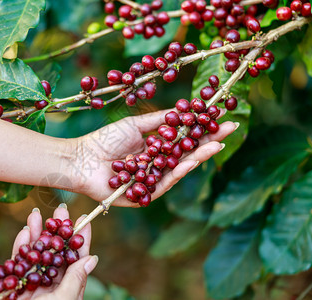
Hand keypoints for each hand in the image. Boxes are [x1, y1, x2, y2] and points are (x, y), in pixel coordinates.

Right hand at [11, 206, 97, 299]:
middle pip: (56, 251)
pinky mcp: (15, 284)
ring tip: (35, 213)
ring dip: (36, 232)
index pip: (77, 258)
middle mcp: (52, 283)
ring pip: (36, 252)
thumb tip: (92, 258)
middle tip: (60, 209)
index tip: (83, 218)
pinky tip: (24, 231)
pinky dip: (21, 246)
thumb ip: (75, 279)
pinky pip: (18, 262)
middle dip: (57, 229)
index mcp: (68, 287)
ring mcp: (34, 283)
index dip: (80, 238)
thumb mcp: (64, 299)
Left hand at [71, 109, 237, 205]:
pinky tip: (193, 158)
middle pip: (186, 154)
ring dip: (199, 155)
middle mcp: (156, 165)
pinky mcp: (145, 195)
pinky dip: (179, 170)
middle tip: (230, 128)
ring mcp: (152, 180)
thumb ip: (159, 120)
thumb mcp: (136, 125)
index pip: (183, 139)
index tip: (220, 116)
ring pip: (179, 168)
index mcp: (154, 148)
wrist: (81, 159)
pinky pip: (165, 182)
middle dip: (208, 141)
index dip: (201, 129)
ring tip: (217, 142)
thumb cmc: (104, 140)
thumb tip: (184, 110)